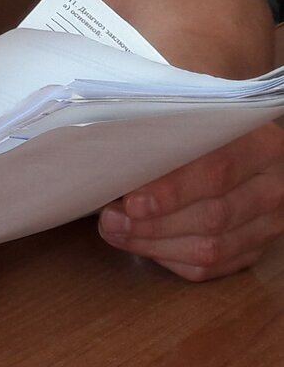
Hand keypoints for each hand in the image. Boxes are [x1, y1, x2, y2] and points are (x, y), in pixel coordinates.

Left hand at [97, 122, 283, 279]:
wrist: (249, 146)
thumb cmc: (209, 124)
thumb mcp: (201, 113)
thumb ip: (172, 127)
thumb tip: (121, 148)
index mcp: (261, 144)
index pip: (216, 171)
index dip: (172, 190)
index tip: (132, 201)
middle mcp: (272, 186)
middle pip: (213, 216)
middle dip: (154, 224)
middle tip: (112, 219)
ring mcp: (268, 223)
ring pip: (212, 248)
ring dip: (156, 244)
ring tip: (117, 232)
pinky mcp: (256, 248)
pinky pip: (214, 266)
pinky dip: (172, 258)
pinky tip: (142, 244)